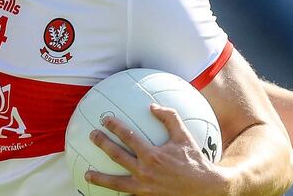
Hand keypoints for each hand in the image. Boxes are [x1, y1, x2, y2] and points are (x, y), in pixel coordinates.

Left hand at [87, 104, 228, 195]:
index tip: (105, 119)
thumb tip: (153, 106)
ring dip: (100, 178)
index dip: (115, 126)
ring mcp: (144, 187)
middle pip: (116, 156)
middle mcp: (145, 171)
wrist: (205, 189)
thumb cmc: (195, 161)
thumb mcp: (184, 136)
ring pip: (116, 182)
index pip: (128, 137)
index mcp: (152, 154)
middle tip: (92, 136)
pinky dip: (115, 194)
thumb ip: (170, 118)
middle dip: (102, 144)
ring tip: (87, 174)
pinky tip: (107, 193)